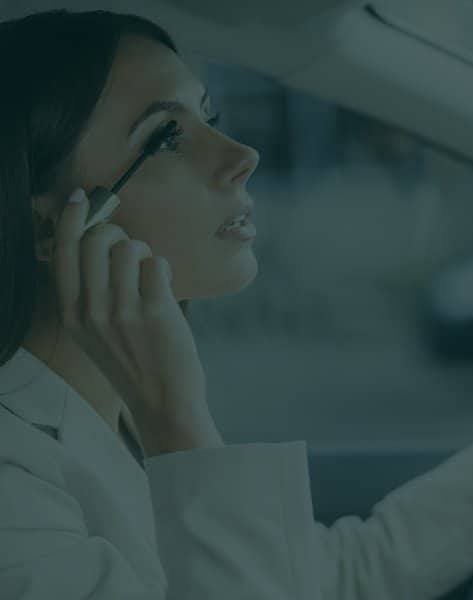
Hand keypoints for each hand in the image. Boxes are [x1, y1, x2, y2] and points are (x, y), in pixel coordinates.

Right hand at [50, 188, 222, 455]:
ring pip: (129, 248)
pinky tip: (164, 289)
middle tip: (130, 251)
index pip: (62, 252)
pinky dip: (163, 269)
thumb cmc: (134, 362)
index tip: (80, 198)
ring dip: (144, 253)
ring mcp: (123, 312)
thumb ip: (90, 293)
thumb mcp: (94, 332)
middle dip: (117, 234)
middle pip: (95, 241)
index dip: (70, 219)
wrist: (163, 402)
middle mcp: (91, 311)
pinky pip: (157, 264)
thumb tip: (100, 242)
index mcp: (71, 314)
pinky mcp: (155, 312)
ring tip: (150, 277)